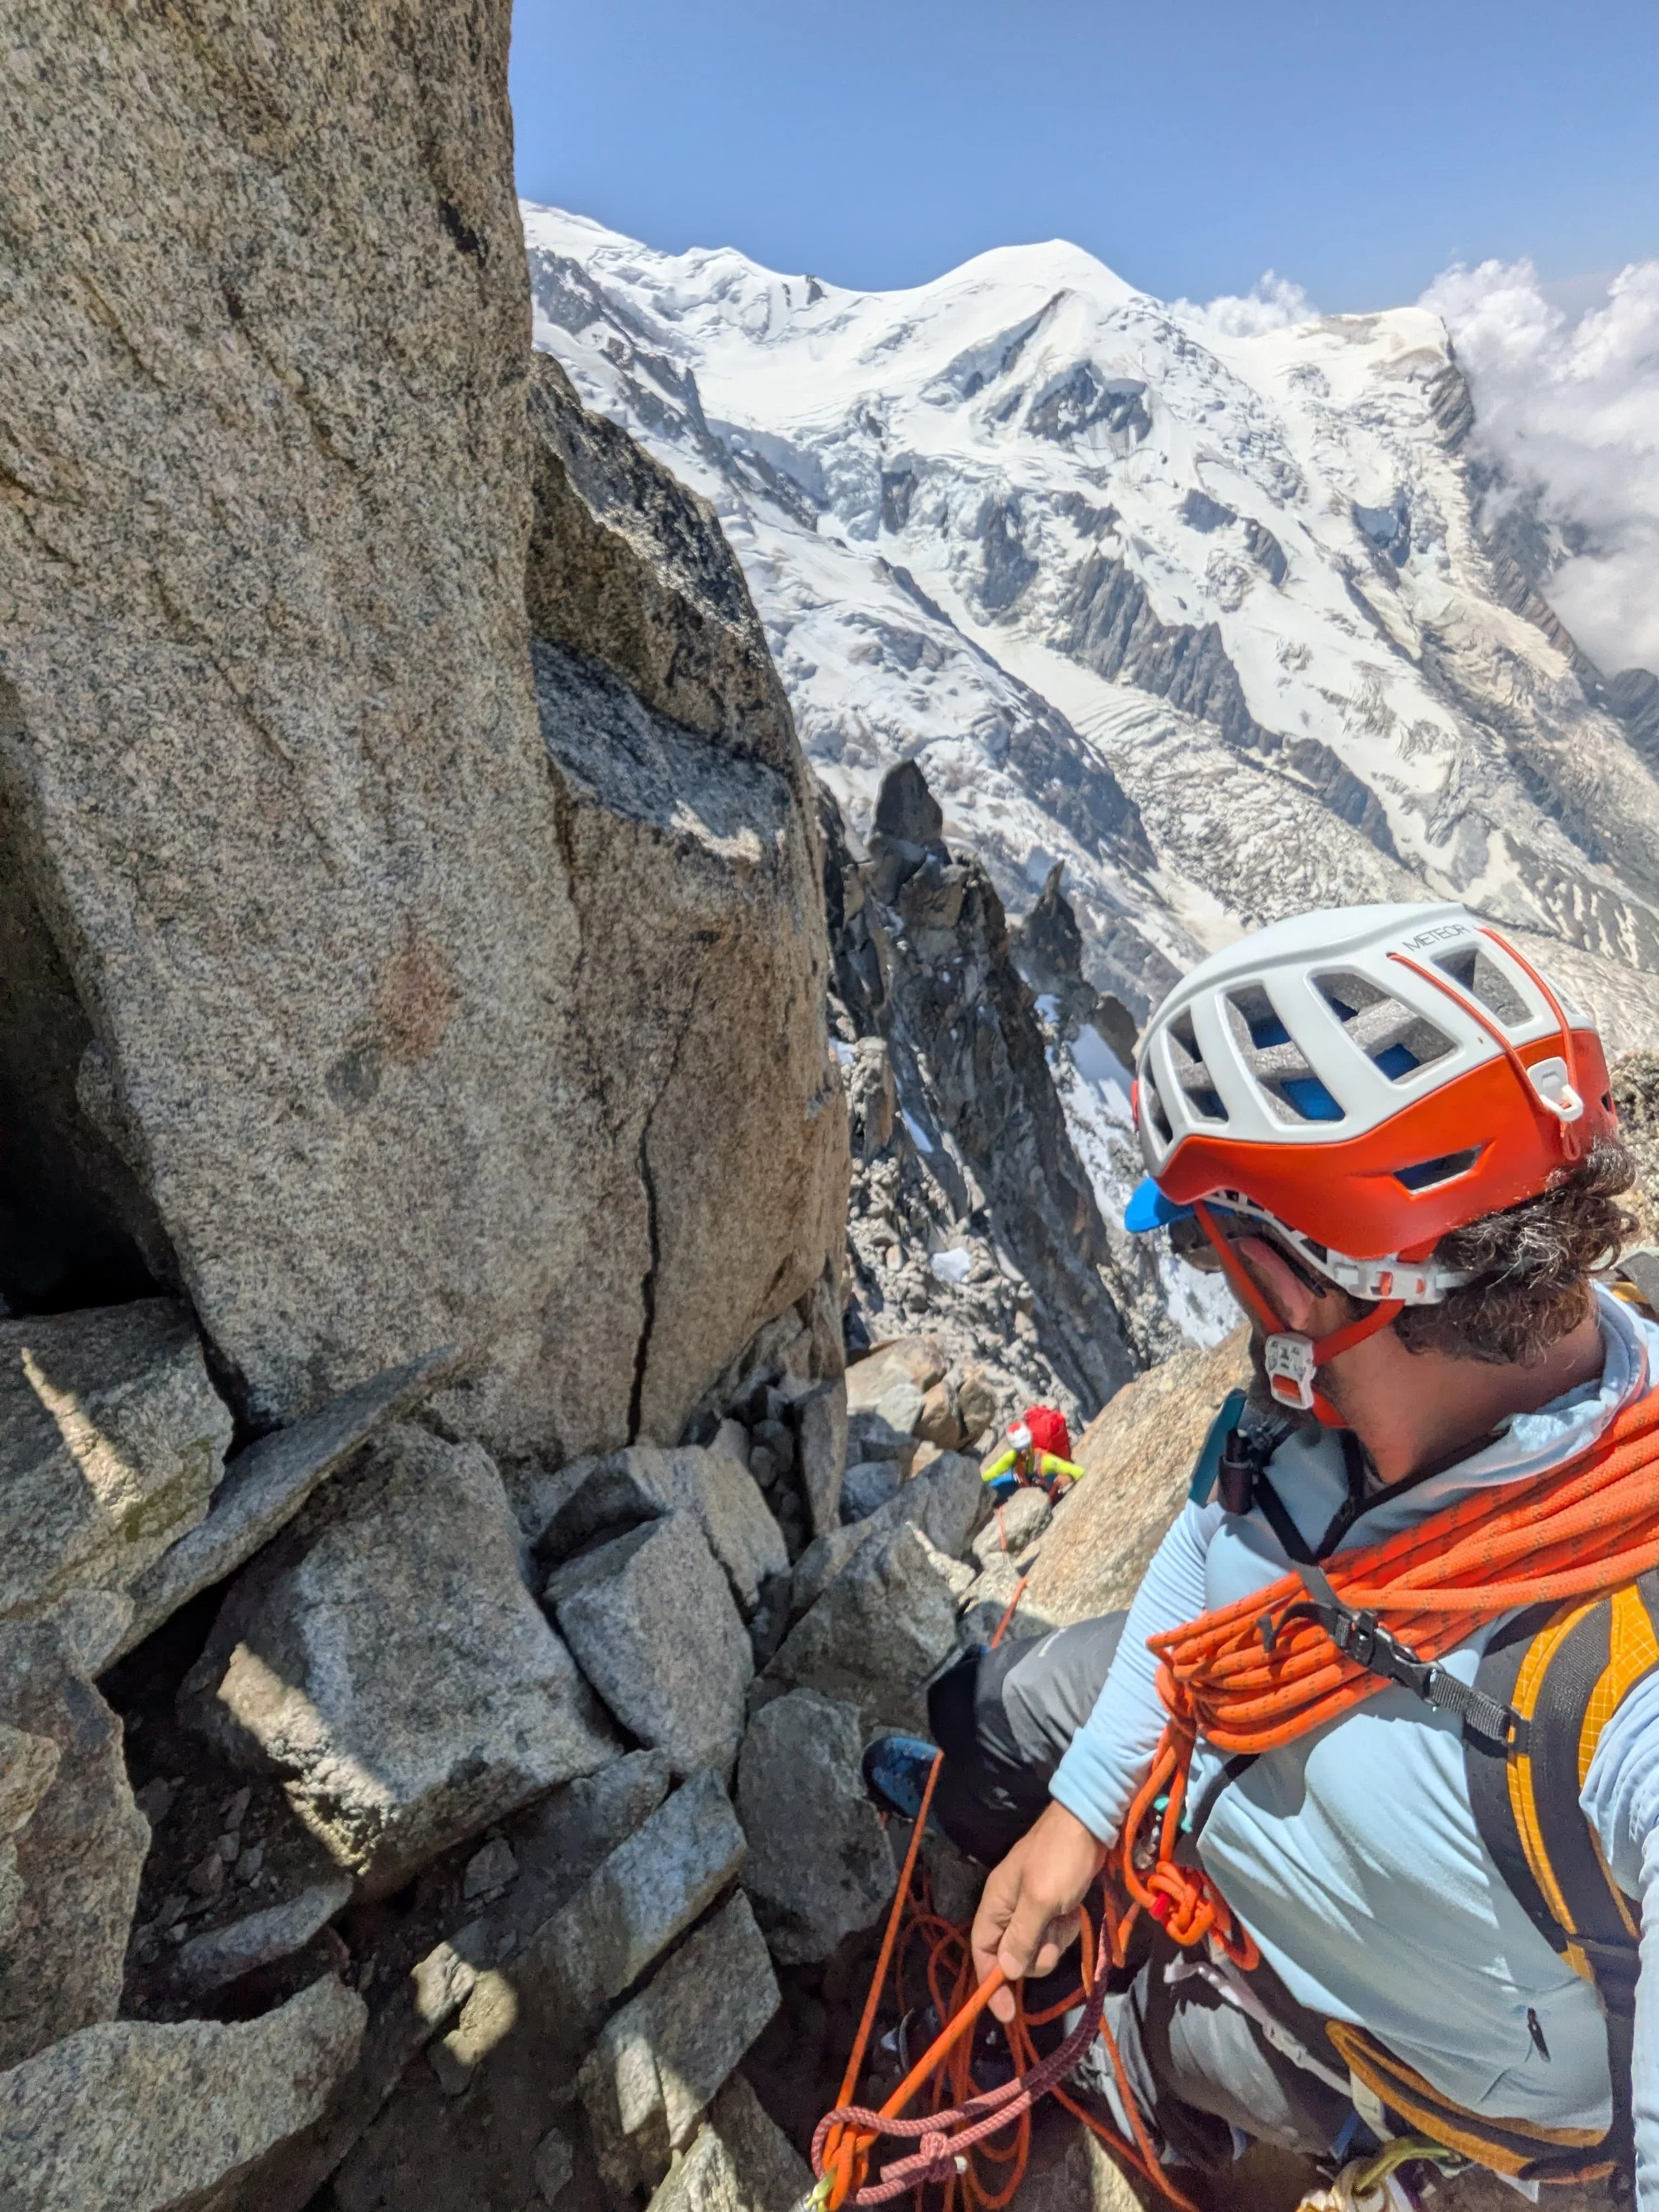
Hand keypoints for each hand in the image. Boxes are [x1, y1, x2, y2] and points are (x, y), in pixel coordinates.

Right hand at [970, 1800, 1107, 2022]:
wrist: (1089, 1825)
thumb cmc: (1060, 1860)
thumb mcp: (1040, 1900)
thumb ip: (1022, 1937)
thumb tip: (1006, 1971)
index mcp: (995, 1904)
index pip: (983, 1951)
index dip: (990, 1983)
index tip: (1007, 2013)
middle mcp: (1009, 1909)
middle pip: (1014, 1955)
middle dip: (1036, 1955)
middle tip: (1053, 1936)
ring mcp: (1033, 1908)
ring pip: (1038, 1948)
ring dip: (1055, 1941)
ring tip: (1067, 1915)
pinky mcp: (1053, 1906)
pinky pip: (1055, 1935)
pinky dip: (1066, 1929)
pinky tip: (1075, 1911)